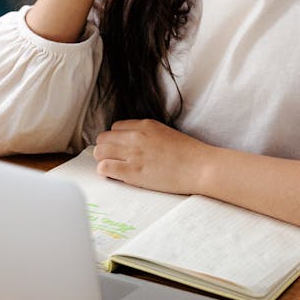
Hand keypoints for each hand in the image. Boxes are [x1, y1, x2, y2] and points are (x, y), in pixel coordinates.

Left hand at [93, 118, 211, 194]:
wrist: (200, 167)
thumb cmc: (188, 153)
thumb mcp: (165, 133)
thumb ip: (146, 134)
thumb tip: (131, 142)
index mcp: (145, 125)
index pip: (115, 127)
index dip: (116, 139)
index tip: (120, 148)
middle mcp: (136, 136)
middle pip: (104, 138)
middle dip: (106, 149)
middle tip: (113, 159)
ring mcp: (133, 153)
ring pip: (100, 152)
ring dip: (103, 159)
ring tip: (113, 167)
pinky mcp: (132, 172)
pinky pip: (105, 167)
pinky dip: (105, 171)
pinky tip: (114, 174)